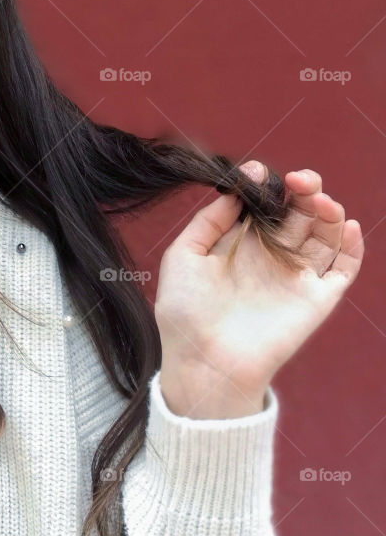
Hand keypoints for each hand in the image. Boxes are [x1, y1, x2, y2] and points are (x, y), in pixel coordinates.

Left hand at [155, 162, 363, 416]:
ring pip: (326, 234)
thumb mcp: (183, 256)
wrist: (205, 362)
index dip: (269, 186)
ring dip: (329, 210)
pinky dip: (353, 246)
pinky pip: (344, 269)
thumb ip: (208, 221)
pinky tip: (346, 225)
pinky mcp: (316, 299)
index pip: (267, 206)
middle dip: (304, 190)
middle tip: (298, 180)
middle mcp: (272, 257)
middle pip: (301, 213)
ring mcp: (296, 277)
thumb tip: (236, 191)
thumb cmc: (186, 313)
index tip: (260, 173)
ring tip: (318, 198)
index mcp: (241, 245)